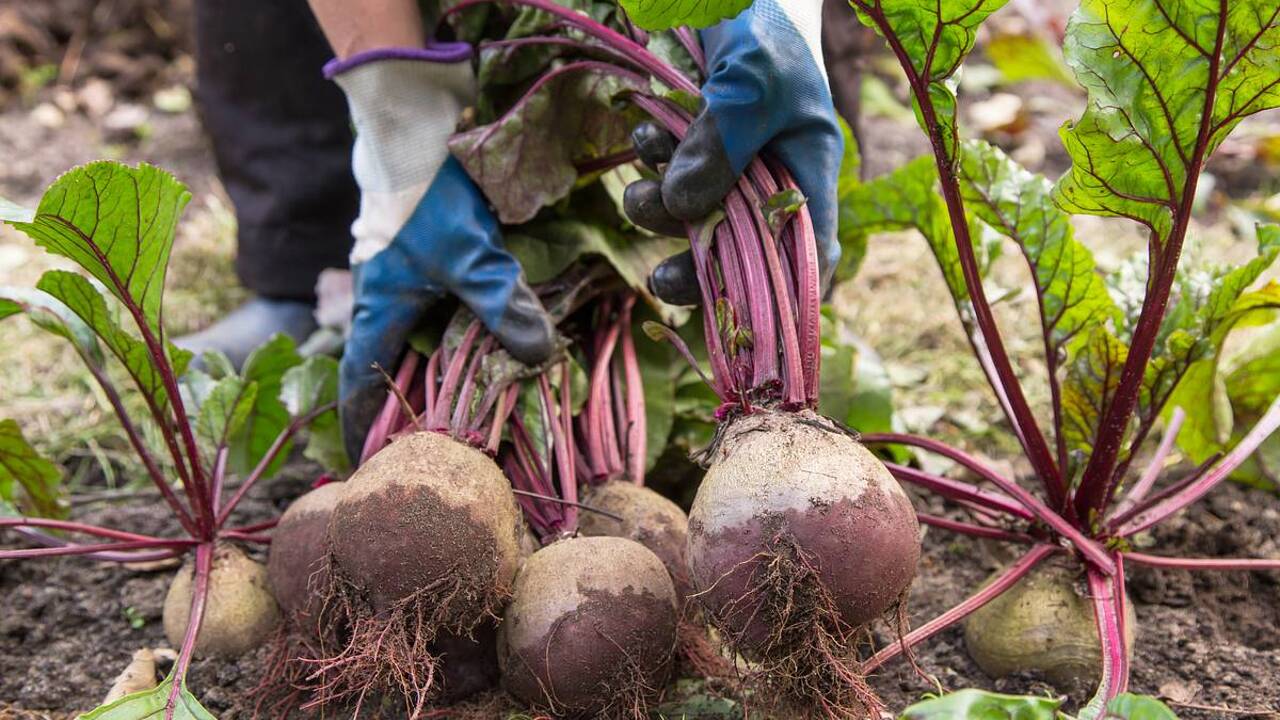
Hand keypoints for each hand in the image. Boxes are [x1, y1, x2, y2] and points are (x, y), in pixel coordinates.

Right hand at [328, 47, 554, 460]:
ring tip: (471, 400)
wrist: (415, 129)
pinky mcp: (423, 255)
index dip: (362, 425)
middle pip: (390, 367)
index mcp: (377, 312)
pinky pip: (435, 308)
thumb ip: (503, 305)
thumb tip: (539, 354)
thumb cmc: (429, 198)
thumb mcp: (471, 257)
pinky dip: (455, 330)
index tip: (366, 462)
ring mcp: (400, 276)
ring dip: (437, 367)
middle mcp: (382, 301)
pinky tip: (486, 336)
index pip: (359, 384)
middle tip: (438, 441)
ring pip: (415, 337)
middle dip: (410, 405)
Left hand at [622, 0, 842, 304]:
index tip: (743, 321)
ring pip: (695, 217)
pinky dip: (652, 169)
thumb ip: (721, 145)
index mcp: (808, 169)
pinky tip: (646, 135)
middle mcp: (771, 176)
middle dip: (698, 268)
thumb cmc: (763, 25)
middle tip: (661, 279)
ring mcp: (732, 162)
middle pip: (741, 252)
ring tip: (643, 173)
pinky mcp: (694, 143)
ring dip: (660, 210)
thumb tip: (684, 209)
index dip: (786, 300)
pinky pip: (668, 178)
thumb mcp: (751, 83)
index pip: (810, 255)